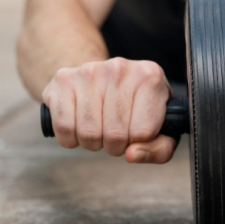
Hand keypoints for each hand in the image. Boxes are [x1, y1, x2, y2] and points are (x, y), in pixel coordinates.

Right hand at [42, 58, 176, 162]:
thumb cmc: (136, 108)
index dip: (137, 143)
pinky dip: (70, 138)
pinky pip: (64, 127)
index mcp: (150, 77)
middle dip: (114, 146)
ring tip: (99, 129)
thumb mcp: (161, 128)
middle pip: (114, 135)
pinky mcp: (63, 79)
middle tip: (115, 135)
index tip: (135, 134)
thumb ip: (159, 149)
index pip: (143, 132)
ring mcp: (90, 71)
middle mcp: (121, 68)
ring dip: (92, 143)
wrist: (103, 78)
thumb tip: (132, 154)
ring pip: (88, 134)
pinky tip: (79, 126)